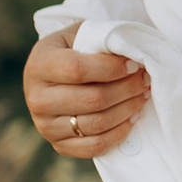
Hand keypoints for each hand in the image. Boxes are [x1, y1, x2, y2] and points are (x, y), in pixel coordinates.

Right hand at [24, 32, 150, 161]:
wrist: (52, 76)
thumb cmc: (72, 50)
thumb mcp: (80, 35)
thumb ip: (101, 41)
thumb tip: (133, 56)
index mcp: (39, 65)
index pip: (78, 70)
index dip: (111, 69)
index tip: (133, 65)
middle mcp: (36, 98)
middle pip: (92, 100)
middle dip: (127, 90)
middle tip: (144, 80)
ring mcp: (45, 126)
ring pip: (96, 124)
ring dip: (127, 110)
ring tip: (142, 96)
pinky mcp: (58, 145)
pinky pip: (95, 146)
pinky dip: (119, 133)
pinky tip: (131, 117)